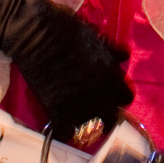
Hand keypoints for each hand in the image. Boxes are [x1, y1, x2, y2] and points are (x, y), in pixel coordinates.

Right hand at [8, 0, 133, 137]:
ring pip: (91, 130)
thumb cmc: (68, 29)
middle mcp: (99, 94)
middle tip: (97, 112)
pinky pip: (65, 133)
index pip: (126, 97)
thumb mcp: (96, 36)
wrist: (37, 34)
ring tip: (80, 122)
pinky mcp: (56, 110)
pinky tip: (61, 125)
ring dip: (87, 127)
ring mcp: (78, 104)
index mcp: (110, 75)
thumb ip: (111, 50)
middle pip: (112, 119)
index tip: (112, 96)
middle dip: (106, 116)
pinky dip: (64, 131)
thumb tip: (124, 56)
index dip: (119, 97)